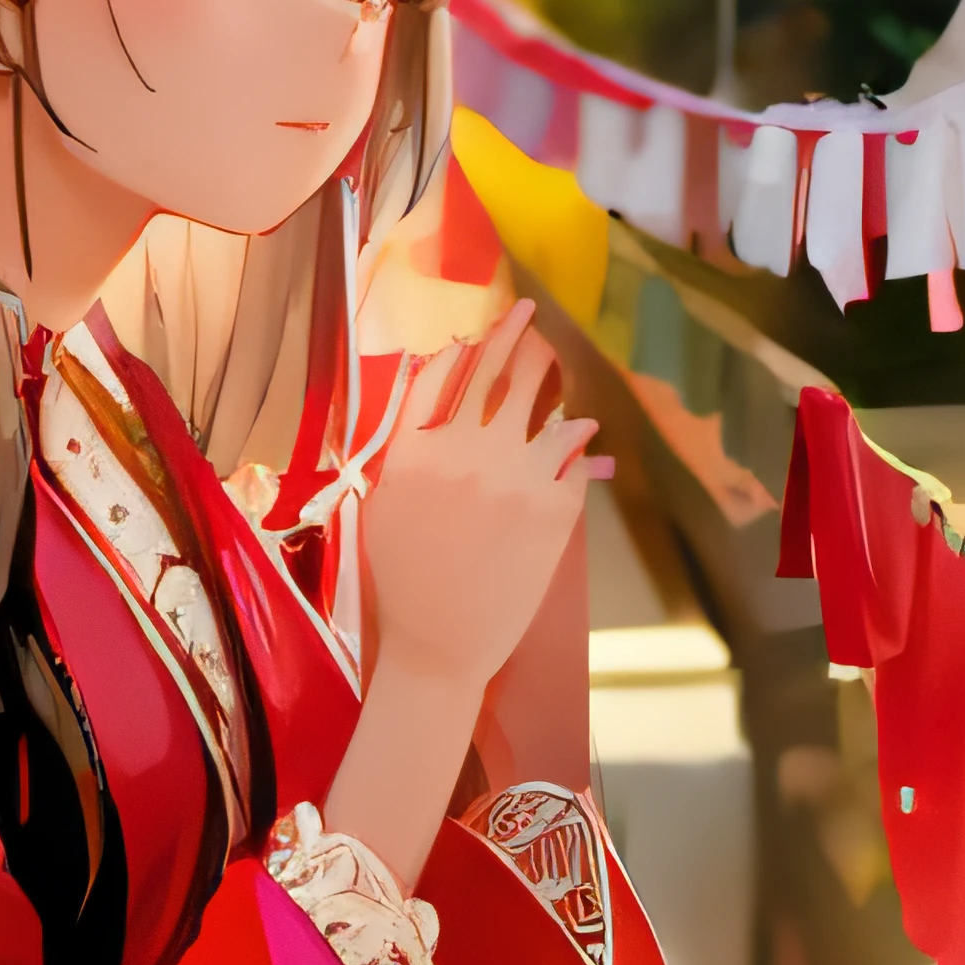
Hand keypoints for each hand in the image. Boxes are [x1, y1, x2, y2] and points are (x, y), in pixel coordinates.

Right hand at [357, 305, 597, 704]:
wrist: (440, 647)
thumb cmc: (404, 582)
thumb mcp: (384, 505)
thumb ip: (408, 447)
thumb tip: (434, 393)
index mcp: (416, 453)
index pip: (445, 375)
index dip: (469, 343)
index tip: (486, 324)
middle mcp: (466, 454)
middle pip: (499, 374)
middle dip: (519, 337)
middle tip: (531, 318)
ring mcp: (516, 479)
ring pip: (545, 406)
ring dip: (552, 380)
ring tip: (555, 365)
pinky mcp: (555, 508)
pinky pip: (573, 458)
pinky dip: (576, 444)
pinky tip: (580, 435)